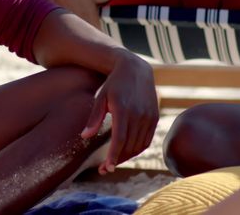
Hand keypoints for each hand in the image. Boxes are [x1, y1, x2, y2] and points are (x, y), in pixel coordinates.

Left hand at [81, 50, 157, 173]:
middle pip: (129, 145)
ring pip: (139, 145)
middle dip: (117, 160)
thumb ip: (94, 118)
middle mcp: (139, 115)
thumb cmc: (113, 84)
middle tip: (104, 169)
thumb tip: (84, 136)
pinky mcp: (154, 118)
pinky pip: (147, 140)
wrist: (135, 69)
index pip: (120, 139)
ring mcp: (149, 117)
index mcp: (123, 110)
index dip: (113, 155)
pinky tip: (126, 152)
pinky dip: (137, 149)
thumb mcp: (101, 98)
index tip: (107, 168)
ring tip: (113, 162)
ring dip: (126, 157)